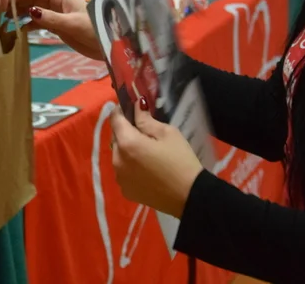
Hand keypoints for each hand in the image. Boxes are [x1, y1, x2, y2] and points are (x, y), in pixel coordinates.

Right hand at [11, 0, 100, 59]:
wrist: (107, 44)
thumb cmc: (93, 30)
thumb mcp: (72, 24)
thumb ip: (51, 18)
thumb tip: (31, 12)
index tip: (5, 1)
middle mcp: (56, 3)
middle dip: (17, 3)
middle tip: (1, 12)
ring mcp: (57, 15)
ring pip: (34, 9)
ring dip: (21, 13)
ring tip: (6, 21)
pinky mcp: (58, 26)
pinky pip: (39, 22)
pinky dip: (28, 25)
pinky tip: (19, 31)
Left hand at [110, 105, 203, 219]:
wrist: (189, 196)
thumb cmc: (180, 160)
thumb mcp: (167, 133)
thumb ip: (146, 119)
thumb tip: (135, 107)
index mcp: (127, 143)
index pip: (115, 119)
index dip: (120, 110)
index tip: (129, 107)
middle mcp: (117, 160)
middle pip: (115, 138)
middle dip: (125, 131)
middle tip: (142, 130)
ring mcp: (120, 177)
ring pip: (118, 155)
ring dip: (126, 149)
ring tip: (145, 151)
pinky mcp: (126, 190)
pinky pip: (123, 171)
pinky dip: (129, 165)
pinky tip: (145, 168)